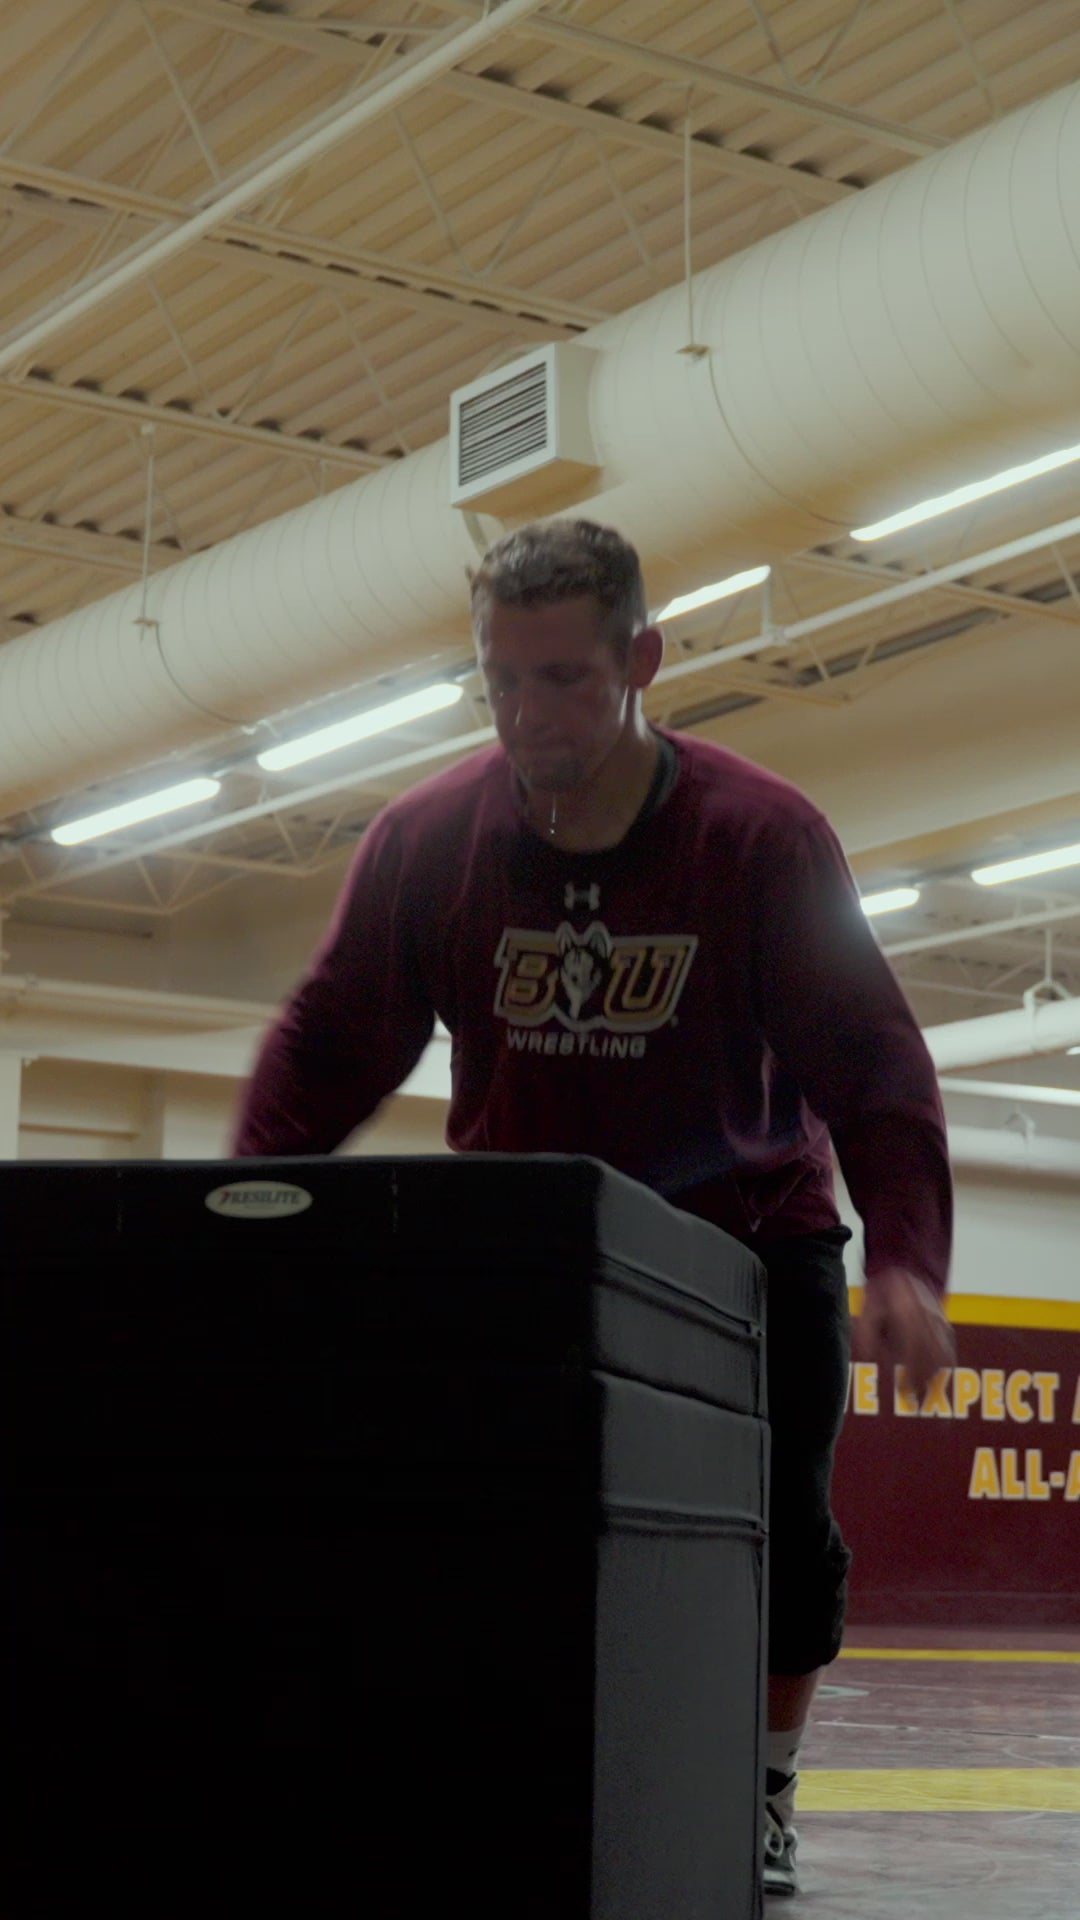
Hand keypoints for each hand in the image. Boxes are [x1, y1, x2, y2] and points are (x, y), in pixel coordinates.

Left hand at [852, 1265, 955, 1403]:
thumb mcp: (868, 1306)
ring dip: (937, 1377)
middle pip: (931, 1358)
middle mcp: (927, 1318)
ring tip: (927, 1394)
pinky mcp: (944, 1322)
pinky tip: (937, 1377)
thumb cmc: (884, 1289)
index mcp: (907, 1313)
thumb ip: (866, 1331)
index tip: (904, 1393)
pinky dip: (945, 1365)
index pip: (912, 1352)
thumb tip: (866, 1357)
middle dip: (924, 1383)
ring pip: (944, 1355)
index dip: (910, 1375)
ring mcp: (939, 1320)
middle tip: (916, 1401)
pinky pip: (949, 1348)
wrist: (907, 1267)